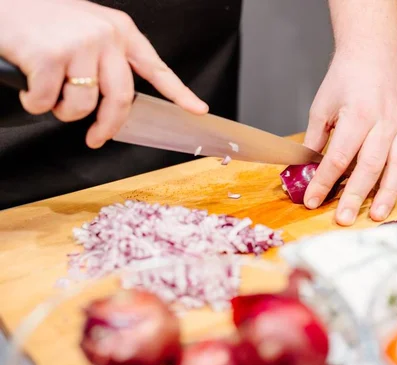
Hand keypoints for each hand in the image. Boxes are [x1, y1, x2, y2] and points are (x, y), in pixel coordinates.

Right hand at [0, 0, 207, 147]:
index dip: (179, 92)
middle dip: (108, 126)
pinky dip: (35, 103)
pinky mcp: (50, 56)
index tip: (198, 110)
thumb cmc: (41, 20)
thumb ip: (106, 58)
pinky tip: (28, 85)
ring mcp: (79, 45)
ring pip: (83, 106)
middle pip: (121, 99)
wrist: (2, 3)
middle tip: (97, 139)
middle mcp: (106, 37)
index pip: (156, 68)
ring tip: (48, 93)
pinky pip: (48, 102)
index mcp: (120, 31)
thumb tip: (116, 101)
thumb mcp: (85, 28)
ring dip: (63, 111)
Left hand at [303, 50, 396, 225]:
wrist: (374, 53)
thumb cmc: (345, 77)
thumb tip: (306, 169)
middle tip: (345, 218)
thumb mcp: (322, 105)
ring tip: (379, 216)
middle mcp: (383, 123)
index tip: (312, 201)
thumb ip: (316, 138)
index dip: (324, 181)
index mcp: (357, 116)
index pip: (339, 157)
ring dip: (388, 194)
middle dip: (355, 195)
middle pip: (369, 166)